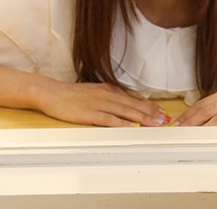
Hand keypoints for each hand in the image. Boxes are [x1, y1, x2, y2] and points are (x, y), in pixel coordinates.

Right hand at [36, 81, 170, 127]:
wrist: (52, 93)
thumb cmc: (72, 94)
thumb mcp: (95, 91)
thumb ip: (111, 96)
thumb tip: (128, 101)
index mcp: (108, 89)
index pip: (133, 97)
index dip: (149, 105)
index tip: (161, 111)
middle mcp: (106, 94)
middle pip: (132, 104)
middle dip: (150, 112)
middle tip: (164, 119)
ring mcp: (98, 103)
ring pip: (124, 111)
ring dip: (141, 118)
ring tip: (154, 123)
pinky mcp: (89, 113)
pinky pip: (107, 119)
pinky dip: (120, 123)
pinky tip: (130, 127)